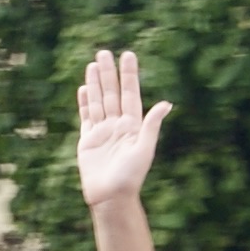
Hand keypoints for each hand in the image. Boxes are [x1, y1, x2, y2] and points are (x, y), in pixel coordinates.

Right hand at [75, 49, 172, 209]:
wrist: (110, 197)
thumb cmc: (130, 177)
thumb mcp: (144, 149)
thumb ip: (151, 125)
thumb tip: (166, 103)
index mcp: (132, 125)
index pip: (130, 94)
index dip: (129, 75)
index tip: (127, 55)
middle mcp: (117, 125)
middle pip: (111, 93)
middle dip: (108, 73)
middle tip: (104, 52)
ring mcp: (101, 132)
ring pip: (98, 101)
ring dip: (95, 83)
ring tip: (92, 64)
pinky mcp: (87, 140)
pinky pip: (85, 117)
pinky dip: (84, 103)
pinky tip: (83, 89)